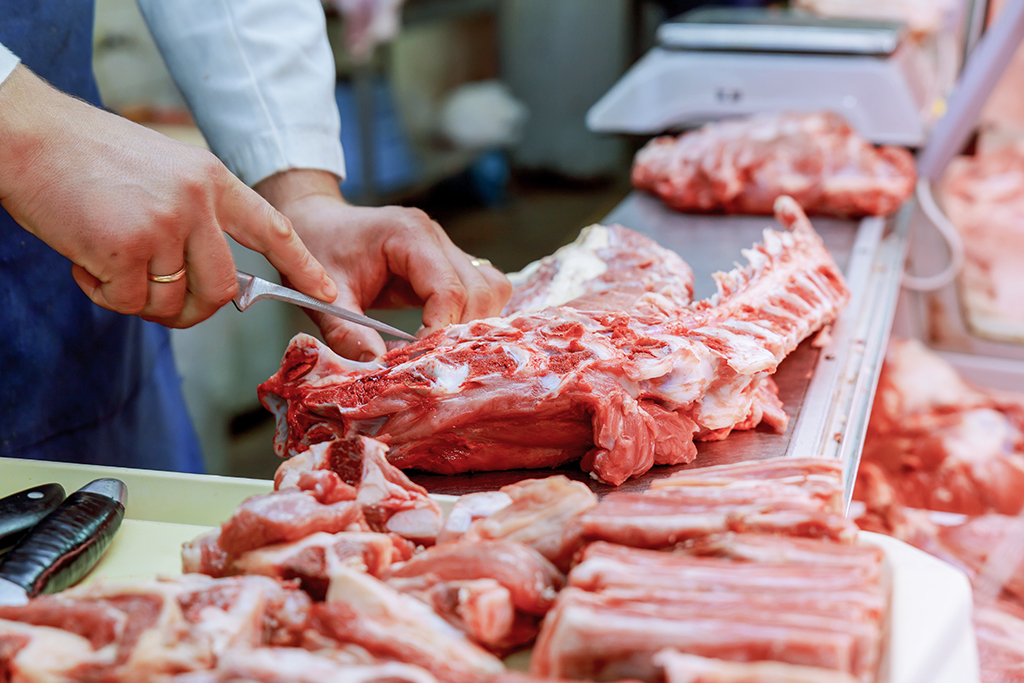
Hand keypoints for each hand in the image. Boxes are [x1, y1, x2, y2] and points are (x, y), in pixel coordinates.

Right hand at [0, 66, 336, 327]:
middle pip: (222, 289)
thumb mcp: (164, 171)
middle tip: (158, 297)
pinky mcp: (126, 247)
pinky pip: (129, 302)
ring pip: (172, 302)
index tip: (327, 294)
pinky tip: (85, 259)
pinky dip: (104, 293)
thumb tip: (209, 281)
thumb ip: (195, 218)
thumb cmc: (88, 158)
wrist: (26, 134)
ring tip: (108, 260)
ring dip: (139, 298)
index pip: (272, 228)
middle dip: (194, 308)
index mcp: (212, 179)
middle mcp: (196, 201)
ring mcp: (164, 224)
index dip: (302, 266)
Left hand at [255, 169, 511, 359]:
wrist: (317, 223)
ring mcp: (448, 249)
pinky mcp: (450, 264)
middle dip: (462, 332)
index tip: (420, 361)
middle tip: (433, 363)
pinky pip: (482, 291)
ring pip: (491, 289)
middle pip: (481, 290)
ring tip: (443, 352)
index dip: (440, 331)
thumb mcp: (324, 296)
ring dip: (475, 326)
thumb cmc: (317, 250)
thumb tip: (376, 367)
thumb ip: (346, 332)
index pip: (448, 288)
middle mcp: (437, 238)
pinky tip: (447, 339)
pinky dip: (472, 318)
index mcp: (409, 234)